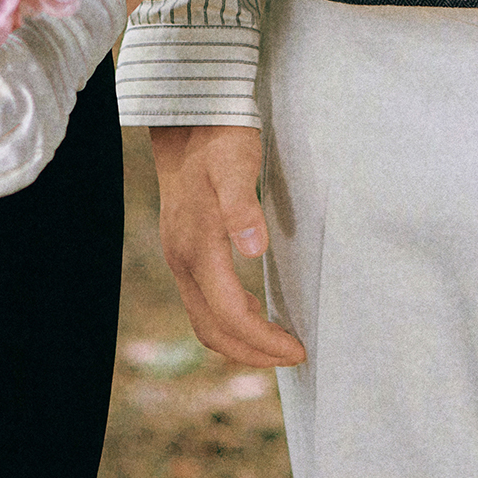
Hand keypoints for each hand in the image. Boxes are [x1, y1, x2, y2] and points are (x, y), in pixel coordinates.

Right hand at [149, 123, 304, 369]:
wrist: (188, 122)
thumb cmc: (219, 142)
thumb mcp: (236, 166)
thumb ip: (242, 207)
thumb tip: (254, 249)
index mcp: (197, 248)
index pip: (231, 314)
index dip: (264, 340)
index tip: (297, 349)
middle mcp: (183, 260)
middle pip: (212, 329)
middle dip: (252, 352)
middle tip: (293, 356)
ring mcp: (179, 257)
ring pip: (204, 320)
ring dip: (239, 341)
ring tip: (277, 344)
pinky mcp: (184, 251)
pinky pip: (202, 302)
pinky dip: (228, 319)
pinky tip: (254, 309)